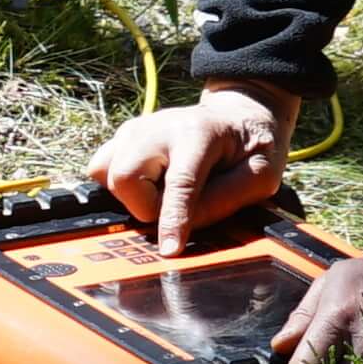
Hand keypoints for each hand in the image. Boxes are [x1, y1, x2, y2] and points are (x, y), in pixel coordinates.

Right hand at [94, 84, 297, 255]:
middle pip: (124, 176)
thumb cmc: (251, 145)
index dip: (172, 221)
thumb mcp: (261, 174)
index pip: (179, 183)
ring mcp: (136, 129)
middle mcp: (160, 127)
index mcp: (199, 133)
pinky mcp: (123, 136)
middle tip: (168, 208)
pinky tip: (146, 186)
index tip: (169, 250)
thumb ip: (226, 201)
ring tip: (159, 195)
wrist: (236, 113)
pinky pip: (101, 168)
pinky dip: (118, 186)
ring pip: (105, 172)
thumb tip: (185, 228)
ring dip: (129, 196)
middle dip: (142, 206)